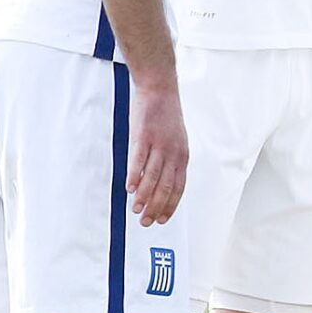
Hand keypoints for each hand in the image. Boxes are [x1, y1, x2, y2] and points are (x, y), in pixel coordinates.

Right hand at [125, 78, 187, 226]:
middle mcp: (173, 153)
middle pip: (165, 187)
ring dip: (144, 197)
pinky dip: (134, 176)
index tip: (161, 220)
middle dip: (155, 207)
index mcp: (182, 156)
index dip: (170, 206)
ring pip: (152, 178)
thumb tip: (160, 184)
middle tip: (145, 222)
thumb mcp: (176, 141)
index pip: (178, 188)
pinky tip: (129, 189)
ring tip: (135, 210)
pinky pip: (138, 161)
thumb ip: (170, 161)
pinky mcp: (143, 136)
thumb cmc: (165, 118)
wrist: (159, 90)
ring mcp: (158, 145)